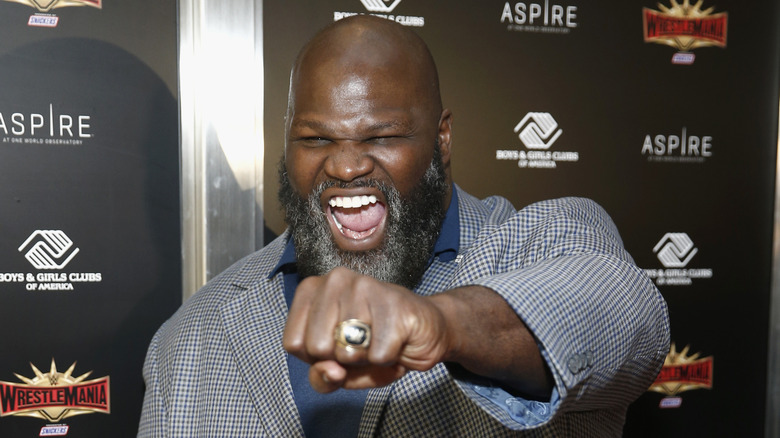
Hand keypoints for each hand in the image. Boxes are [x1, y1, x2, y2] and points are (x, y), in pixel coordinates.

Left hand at [282, 267, 450, 392]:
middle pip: (316, 348)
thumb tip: (330, 372)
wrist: (426, 330)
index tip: (337, 345)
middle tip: (361, 345)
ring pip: (347, 352)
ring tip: (379, 341)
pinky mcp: (393, 303)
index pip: (293, 342)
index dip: (316, 359)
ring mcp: (365, 287)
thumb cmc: (376, 343)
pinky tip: (396, 340)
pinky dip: (389, 359)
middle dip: (341, 359)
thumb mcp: (340, 367)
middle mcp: (335, 279)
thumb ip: (321, 376)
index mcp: (313, 289)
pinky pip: (378, 355)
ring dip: (367, 358)